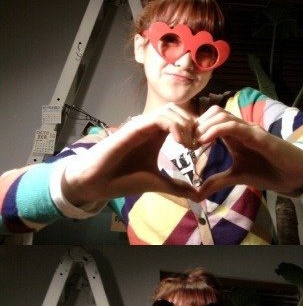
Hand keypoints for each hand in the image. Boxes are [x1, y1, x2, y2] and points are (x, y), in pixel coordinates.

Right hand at [62, 106, 205, 204]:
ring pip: (172, 110)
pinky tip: (180, 144)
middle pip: (180, 111)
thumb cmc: (124, 180)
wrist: (99, 182)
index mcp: (157, 135)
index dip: (195, 131)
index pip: (182, 121)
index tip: (200, 149)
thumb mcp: (158, 182)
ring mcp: (142, 125)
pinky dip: (175, 126)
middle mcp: (150, 126)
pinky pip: (160, 117)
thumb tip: (197, 195)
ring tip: (189, 146)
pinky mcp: (135, 127)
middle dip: (194, 126)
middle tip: (198, 146)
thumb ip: (177, 186)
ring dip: (186, 125)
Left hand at [194, 106, 302, 198]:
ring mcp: (249, 129)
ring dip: (205, 126)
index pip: (210, 121)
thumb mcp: (236, 177)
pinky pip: (235, 126)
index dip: (195, 129)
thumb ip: (217, 182)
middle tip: (187, 142)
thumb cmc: (266, 171)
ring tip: (194, 142)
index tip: (184, 144)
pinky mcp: (257, 136)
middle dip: (197, 125)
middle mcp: (240, 128)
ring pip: (222, 115)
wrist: (290, 175)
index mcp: (233, 135)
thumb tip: (197, 193)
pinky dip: (217, 129)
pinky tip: (205, 140)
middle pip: (213, 112)